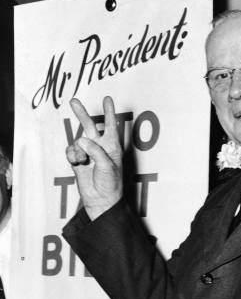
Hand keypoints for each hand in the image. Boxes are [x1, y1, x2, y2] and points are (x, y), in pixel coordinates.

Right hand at [66, 96, 122, 219]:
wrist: (100, 199)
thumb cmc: (110, 184)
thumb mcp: (108, 165)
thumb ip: (95, 150)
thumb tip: (81, 141)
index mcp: (112, 146)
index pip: (110, 126)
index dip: (109, 112)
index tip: (107, 99)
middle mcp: (99, 147)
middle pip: (89, 125)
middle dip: (82, 113)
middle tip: (74, 101)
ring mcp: (87, 153)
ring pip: (77, 140)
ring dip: (78, 150)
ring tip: (83, 161)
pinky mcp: (77, 160)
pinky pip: (71, 150)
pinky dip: (72, 156)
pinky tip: (78, 163)